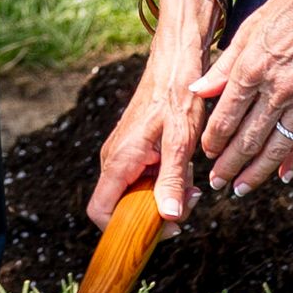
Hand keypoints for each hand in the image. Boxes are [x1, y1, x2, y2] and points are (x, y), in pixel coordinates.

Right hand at [94, 0, 223, 224]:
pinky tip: (186, 171)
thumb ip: (172, 180)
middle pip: (122, 207)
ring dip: (163, 197)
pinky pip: (143, 179)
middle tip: (188, 203)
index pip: (100, 211)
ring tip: (192, 186)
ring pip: (135, 194)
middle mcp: (115, 159)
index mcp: (119, 160)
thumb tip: (168, 218)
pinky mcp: (135, 149)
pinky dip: (165, 182)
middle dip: (154, 214)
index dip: (122, 229)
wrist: (176, 62)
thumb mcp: (180, 141)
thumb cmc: (177, 96)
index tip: (157, 230)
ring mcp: (123, 154)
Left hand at [191, 0, 292, 195]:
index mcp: (253, 67)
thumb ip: (223, 65)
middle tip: (216, 183)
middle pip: (247, 139)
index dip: (212, 140)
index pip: (225, 116)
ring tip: (241, 189)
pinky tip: (284, 177)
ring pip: (276, 148)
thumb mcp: (248, 28)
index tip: (204, 153)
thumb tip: (196, 91)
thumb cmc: (290, 6)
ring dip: (256, 173)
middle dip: (228, 166)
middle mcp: (278, 88)